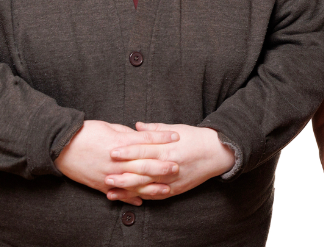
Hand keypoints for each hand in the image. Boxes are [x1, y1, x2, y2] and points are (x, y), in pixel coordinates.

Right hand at [55, 120, 179, 205]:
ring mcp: (108, 174)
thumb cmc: (85, 132)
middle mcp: (116, 160)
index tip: (176, 136)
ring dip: (151, 186)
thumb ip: (128, 134)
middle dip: (162, 165)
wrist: (60, 147)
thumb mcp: (109, 127)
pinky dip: (130, 198)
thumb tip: (142, 136)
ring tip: (166, 188)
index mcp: (119, 142)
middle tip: (177, 166)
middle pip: (144, 163)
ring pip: (134, 183)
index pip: (146, 139)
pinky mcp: (100, 185)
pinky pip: (118, 194)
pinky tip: (142, 202)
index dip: (162, 137)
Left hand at [103, 123, 235, 201]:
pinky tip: (128, 197)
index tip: (112, 151)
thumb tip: (136, 126)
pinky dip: (141, 197)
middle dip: (123, 172)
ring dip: (128, 188)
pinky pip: (156, 195)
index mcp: (169, 147)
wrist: (217, 152)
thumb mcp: (177, 128)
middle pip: (143, 169)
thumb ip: (155, 129)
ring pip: (147, 185)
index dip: (128, 150)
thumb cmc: (195, 138)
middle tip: (106, 173)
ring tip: (111, 188)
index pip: (145, 149)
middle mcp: (170, 164)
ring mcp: (173, 179)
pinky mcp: (176, 189)